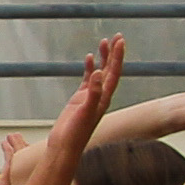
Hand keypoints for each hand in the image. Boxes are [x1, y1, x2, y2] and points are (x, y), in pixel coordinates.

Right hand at [52, 34, 125, 154]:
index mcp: (105, 98)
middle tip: (117, 37)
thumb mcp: (86, 112)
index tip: (120, 41)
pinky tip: (89, 59)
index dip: (118, 56)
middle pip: (111, 70)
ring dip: (103, 58)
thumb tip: (100, 73)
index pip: (114, 72)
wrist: (65, 147)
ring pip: (100, 73)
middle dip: (114, 53)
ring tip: (104, 42)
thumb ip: (94, 93)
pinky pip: (88, 79)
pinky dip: (89, 68)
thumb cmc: (76, 134)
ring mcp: (91, 97)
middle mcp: (101, 95)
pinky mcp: (80, 99)